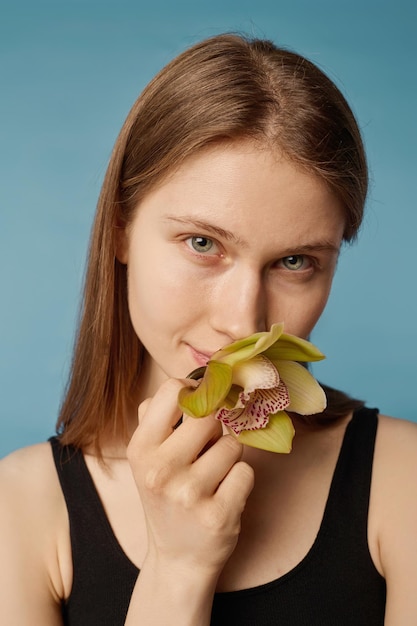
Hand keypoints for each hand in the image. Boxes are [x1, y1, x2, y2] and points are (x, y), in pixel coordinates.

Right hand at [127, 378, 254, 580]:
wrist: (177, 560)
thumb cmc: (166, 497)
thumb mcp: (147, 458)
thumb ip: (157, 417)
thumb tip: (190, 381)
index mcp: (140, 449)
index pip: (173, 390)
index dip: (194, 393)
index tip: (201, 406)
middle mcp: (161, 470)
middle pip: (210, 417)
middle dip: (216, 431)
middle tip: (207, 451)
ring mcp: (189, 494)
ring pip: (233, 445)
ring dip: (229, 458)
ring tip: (213, 478)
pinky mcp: (218, 515)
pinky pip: (246, 472)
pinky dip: (240, 481)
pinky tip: (224, 496)